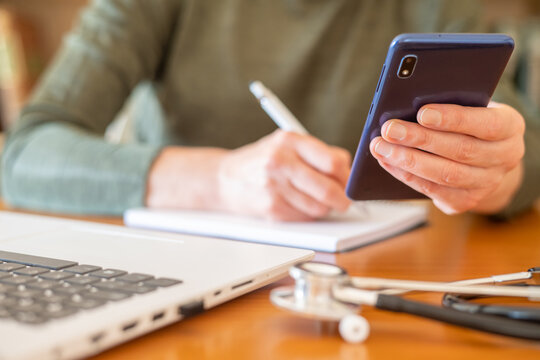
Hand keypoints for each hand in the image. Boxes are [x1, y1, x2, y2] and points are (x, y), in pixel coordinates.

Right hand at [218, 130, 350, 220]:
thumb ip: (317, 153)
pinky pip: (304, 217)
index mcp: (289, 140)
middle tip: (343, 201)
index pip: (333, 162)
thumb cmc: (261, 160)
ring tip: (314, 199)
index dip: (346, 177)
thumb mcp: (286, 144)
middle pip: (328, 189)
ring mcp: (274, 186)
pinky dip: (307, 215)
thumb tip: (348, 172)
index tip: (349, 182)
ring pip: (318, 207)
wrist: (225, 178)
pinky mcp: (271, 208)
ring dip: (323, 208)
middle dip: (342, 199)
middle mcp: (280, 161)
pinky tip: (297, 204)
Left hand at [369, 102, 524, 214]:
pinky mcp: (464, 202)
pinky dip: (405, 174)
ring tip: (380, 146)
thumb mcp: (471, 105)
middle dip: (419, 139)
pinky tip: (386, 161)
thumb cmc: (469, 121)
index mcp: (510, 128)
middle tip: (389, 129)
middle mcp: (504, 158)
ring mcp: (486, 184)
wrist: (485, 157)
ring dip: (407, 160)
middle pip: (459, 151)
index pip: (486, 124)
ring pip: (444, 174)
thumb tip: (408, 102)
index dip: (454, 119)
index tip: (423, 112)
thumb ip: (450, 102)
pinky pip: (431, 190)